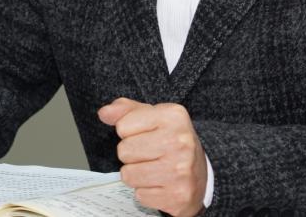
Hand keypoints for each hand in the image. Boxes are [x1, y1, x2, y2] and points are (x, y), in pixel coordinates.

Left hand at [98, 97, 206, 216]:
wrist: (201, 174)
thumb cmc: (172, 142)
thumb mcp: (153, 117)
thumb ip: (126, 111)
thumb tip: (104, 113)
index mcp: (173, 116)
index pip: (123, 126)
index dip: (129, 132)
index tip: (145, 135)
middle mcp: (180, 141)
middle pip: (124, 151)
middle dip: (131, 155)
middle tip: (150, 154)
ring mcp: (180, 170)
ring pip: (128, 175)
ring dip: (136, 175)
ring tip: (153, 169)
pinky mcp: (178, 195)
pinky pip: (140, 195)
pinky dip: (146, 191)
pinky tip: (160, 184)